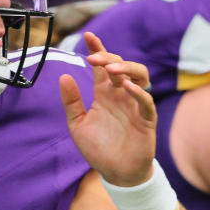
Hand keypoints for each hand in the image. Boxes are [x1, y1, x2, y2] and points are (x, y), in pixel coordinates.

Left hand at [60, 32, 155, 185]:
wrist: (115, 173)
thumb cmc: (98, 148)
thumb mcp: (78, 124)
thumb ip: (71, 102)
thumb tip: (63, 76)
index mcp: (104, 94)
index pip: (103, 66)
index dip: (98, 49)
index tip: (88, 36)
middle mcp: (121, 96)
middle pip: (121, 66)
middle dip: (109, 58)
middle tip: (93, 59)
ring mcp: (135, 106)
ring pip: (139, 77)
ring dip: (127, 69)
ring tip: (112, 70)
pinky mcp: (146, 120)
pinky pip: (146, 102)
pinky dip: (139, 93)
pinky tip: (126, 87)